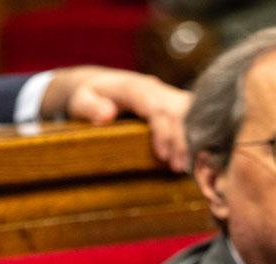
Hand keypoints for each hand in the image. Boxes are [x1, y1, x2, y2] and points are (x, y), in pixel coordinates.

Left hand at [40, 66, 192, 171]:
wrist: (97, 84)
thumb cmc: (86, 96)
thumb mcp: (80, 101)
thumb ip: (90, 107)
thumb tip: (107, 114)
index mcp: (133, 87)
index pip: (156, 107)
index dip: (163, 131)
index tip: (163, 156)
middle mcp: (154, 87)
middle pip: (178, 109)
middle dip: (182, 138)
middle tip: (179, 168)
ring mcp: (165, 93)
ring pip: (189, 110)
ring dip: (191, 137)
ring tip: (187, 166)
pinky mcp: (171, 102)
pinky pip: (190, 114)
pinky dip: (194, 133)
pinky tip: (193, 155)